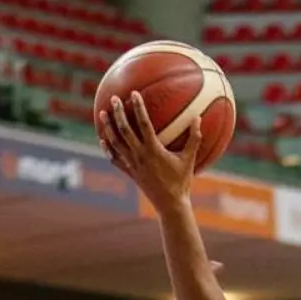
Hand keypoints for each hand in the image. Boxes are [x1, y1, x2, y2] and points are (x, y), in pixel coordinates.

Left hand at [99, 91, 200, 212]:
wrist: (169, 205)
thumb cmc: (181, 182)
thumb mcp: (190, 159)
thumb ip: (194, 138)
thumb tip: (198, 118)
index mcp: (154, 150)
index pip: (143, 124)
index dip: (138, 108)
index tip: (134, 93)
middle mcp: (140, 156)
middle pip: (124, 131)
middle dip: (118, 113)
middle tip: (112, 98)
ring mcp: (132, 165)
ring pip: (116, 143)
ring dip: (108, 128)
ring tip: (102, 114)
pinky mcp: (130, 173)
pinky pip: (115, 159)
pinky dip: (108, 149)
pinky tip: (103, 140)